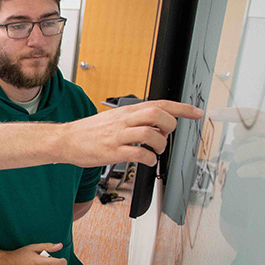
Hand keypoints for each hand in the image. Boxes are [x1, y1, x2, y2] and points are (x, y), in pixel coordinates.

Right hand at [61, 100, 202, 166]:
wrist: (67, 140)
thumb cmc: (90, 131)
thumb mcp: (114, 118)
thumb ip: (134, 119)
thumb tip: (156, 122)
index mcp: (127, 111)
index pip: (159, 104)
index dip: (181, 108)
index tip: (197, 112)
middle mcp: (124, 121)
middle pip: (157, 114)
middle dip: (170, 125)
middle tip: (167, 134)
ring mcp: (119, 136)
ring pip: (150, 134)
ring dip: (160, 145)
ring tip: (156, 151)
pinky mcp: (113, 152)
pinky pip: (139, 154)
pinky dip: (149, 159)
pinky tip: (148, 161)